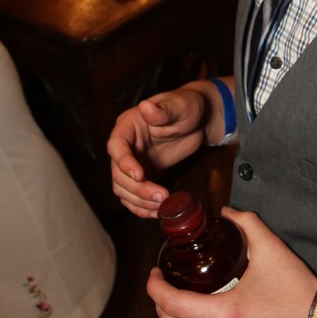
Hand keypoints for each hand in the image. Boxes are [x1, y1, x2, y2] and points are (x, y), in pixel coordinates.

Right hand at [107, 84, 211, 215]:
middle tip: (161, 195)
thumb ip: (162, 110)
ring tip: (162, 204)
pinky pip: (134, 196)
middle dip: (138, 188)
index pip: (116, 146)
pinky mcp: (144, 175)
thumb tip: (145, 107)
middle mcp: (126, 145)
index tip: (139, 175)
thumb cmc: (187, 107)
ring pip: (124, 189)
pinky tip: (157, 211)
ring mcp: (134, 162)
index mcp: (129, 126)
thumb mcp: (179, 106)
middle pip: (118, 173)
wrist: (199, 120)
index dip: (124, 163)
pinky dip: (142, 206)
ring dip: (140, 200)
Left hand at [148, 207, 316, 317]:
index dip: (155, 287)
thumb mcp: (270, 248)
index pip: (171, 304)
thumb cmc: (296, 289)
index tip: (155, 273)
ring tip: (177, 304)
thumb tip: (226, 213)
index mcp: (224, 315)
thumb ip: (245, 223)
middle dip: (160, 303)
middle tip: (164, 284)